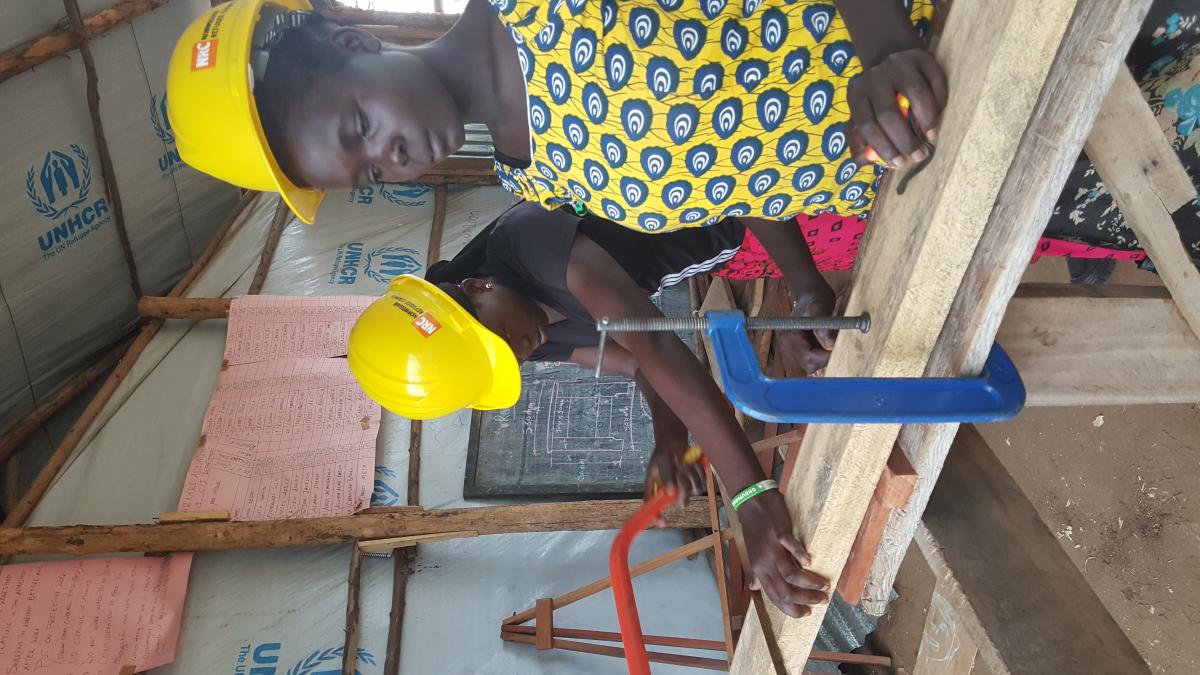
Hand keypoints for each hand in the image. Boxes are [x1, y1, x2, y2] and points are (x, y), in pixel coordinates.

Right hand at [644, 438, 705, 517]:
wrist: (675, 444)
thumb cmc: (664, 454)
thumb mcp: (661, 462)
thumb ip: (665, 477)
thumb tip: (670, 492)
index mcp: (656, 490)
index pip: (654, 508)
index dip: (657, 518)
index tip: (662, 522)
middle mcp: (670, 492)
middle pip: (680, 502)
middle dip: (684, 486)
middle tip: (680, 471)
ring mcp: (684, 488)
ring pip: (694, 490)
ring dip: (691, 474)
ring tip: (684, 463)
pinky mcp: (695, 482)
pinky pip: (701, 480)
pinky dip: (697, 470)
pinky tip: (690, 463)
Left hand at [738, 490, 829, 616]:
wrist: (750, 503)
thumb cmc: (755, 529)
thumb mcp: (753, 554)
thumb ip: (758, 573)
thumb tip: (754, 587)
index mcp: (760, 570)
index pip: (775, 598)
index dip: (791, 609)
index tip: (807, 613)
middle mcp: (765, 563)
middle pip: (786, 591)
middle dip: (806, 599)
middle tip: (822, 600)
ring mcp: (772, 549)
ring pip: (791, 574)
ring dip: (810, 583)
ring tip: (825, 585)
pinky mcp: (779, 534)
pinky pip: (791, 548)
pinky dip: (801, 556)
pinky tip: (810, 562)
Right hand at [776, 286, 836, 376]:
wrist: (811, 294)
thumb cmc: (815, 298)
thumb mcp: (820, 308)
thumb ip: (823, 327)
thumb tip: (829, 345)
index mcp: (787, 335)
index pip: (807, 357)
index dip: (824, 356)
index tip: (837, 348)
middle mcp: (786, 344)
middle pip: (808, 364)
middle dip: (824, 358)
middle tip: (836, 345)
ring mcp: (791, 348)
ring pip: (811, 364)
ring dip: (823, 357)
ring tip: (830, 341)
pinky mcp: (799, 350)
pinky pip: (812, 360)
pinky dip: (822, 355)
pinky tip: (826, 343)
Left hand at [847, 48, 947, 168]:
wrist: (889, 54)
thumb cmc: (876, 96)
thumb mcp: (861, 113)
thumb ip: (858, 139)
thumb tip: (863, 162)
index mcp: (857, 94)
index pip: (866, 125)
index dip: (882, 146)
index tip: (899, 163)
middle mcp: (875, 77)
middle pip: (888, 113)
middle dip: (904, 140)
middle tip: (918, 156)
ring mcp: (899, 64)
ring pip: (916, 94)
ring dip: (926, 120)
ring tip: (931, 138)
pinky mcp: (922, 57)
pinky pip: (935, 81)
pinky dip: (939, 101)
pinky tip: (938, 117)